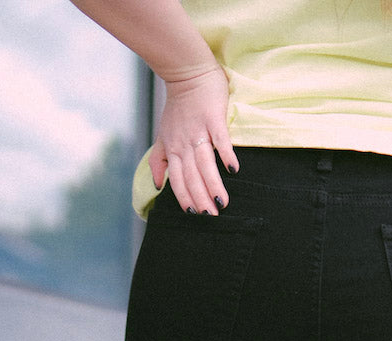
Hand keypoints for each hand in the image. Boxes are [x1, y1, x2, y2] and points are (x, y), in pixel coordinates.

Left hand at [149, 64, 237, 214]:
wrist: (186, 72)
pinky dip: (226, 154)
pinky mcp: (213, 117)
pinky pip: (220, 139)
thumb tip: (158, 185)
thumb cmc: (177, 105)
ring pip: (204, 164)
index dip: (185, 198)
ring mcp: (199, 131)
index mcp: (173, 149)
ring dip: (213, 184)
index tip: (194, 215)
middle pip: (191, 177)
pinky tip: (233, 170)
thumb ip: (159, 160)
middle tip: (211, 217)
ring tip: (223, 203)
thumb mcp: (163, 134)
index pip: (177, 180)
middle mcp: (184, 143)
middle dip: (200, 199)